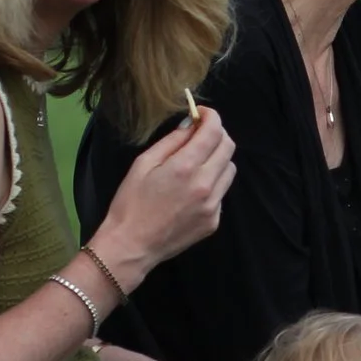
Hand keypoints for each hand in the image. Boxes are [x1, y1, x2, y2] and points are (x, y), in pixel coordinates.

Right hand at [93, 107, 236, 279]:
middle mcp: (205, 184)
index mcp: (185, 167)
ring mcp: (213, 205)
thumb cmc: (130, 203)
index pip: (214, 131)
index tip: (203, 113)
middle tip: (200, 135)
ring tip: (196, 164)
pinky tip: (192, 191)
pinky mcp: (215, 221)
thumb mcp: (143, 164)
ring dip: (217, 159)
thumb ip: (171, 141)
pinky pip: (222, 193)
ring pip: (229, 169)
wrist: (130, 246)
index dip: (212, 117)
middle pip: (228, 147)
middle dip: (217, 135)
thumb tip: (191, 124)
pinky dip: (213, 184)